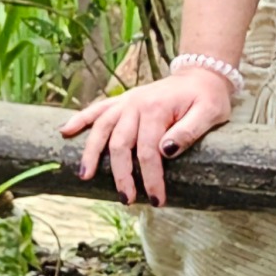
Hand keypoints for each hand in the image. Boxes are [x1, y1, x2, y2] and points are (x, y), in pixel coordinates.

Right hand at [59, 68, 233, 206]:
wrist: (201, 75)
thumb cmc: (208, 98)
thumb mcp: (210, 113)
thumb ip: (189, 131)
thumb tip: (165, 151)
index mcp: (158, 108)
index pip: (148, 151)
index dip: (151, 178)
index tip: (157, 200)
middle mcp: (137, 103)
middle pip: (121, 144)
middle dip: (121, 175)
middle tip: (127, 200)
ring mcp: (127, 101)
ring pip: (102, 128)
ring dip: (92, 152)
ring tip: (85, 176)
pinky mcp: (122, 101)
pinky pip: (97, 109)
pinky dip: (80, 118)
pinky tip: (65, 131)